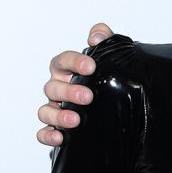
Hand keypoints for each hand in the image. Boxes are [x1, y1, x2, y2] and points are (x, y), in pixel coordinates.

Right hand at [36, 23, 114, 145]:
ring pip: (46, 110)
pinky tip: (60, 137)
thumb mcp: (115, 59)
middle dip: (69, 91)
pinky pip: (45, 133)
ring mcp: (58, 109)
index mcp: (69, 71)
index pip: (64, 62)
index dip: (74, 62)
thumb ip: (107, 41)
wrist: (126, 111)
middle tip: (88, 96)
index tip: (91, 66)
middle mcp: (60, 89)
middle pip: (53, 87)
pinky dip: (48, 135)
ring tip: (75, 120)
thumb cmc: (112, 80)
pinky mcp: (59, 129)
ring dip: (58, 115)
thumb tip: (96, 36)